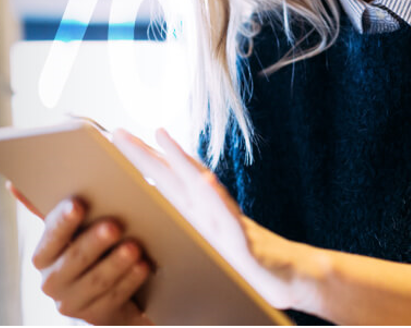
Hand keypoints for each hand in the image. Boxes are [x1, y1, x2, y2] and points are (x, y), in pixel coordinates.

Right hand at [7, 182, 152, 324]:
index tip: (78, 204)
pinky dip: (129, 281)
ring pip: (96, 281)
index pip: (50, 236)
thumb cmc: (88, 248)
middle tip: (114, 225)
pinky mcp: (95, 317)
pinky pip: (114, 298)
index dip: (63, 221)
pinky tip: (142, 266)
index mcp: (43, 256)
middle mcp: (52, 282)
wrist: (108, 291)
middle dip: (95, 241)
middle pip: (74, 259)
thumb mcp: (71, 229)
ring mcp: (72, 303)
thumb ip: (47, 208)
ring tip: (134, 247)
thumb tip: (11, 185)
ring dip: (116, 263)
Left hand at [112, 129, 310, 309]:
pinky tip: (208, 184)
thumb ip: (188, 233)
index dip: (143, 161)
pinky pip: (231, 222)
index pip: (167, 182)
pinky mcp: (246, 246)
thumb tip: (156, 223)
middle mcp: (212, 213)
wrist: (293, 279)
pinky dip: (219, 202)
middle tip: (117, 132)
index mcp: (200, 215)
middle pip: (175, 176)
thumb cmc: (248, 264)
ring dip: (182, 160)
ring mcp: (229, 226)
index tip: (118, 142)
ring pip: (202, 187)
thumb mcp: (210, 248)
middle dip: (146, 154)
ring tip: (161, 136)